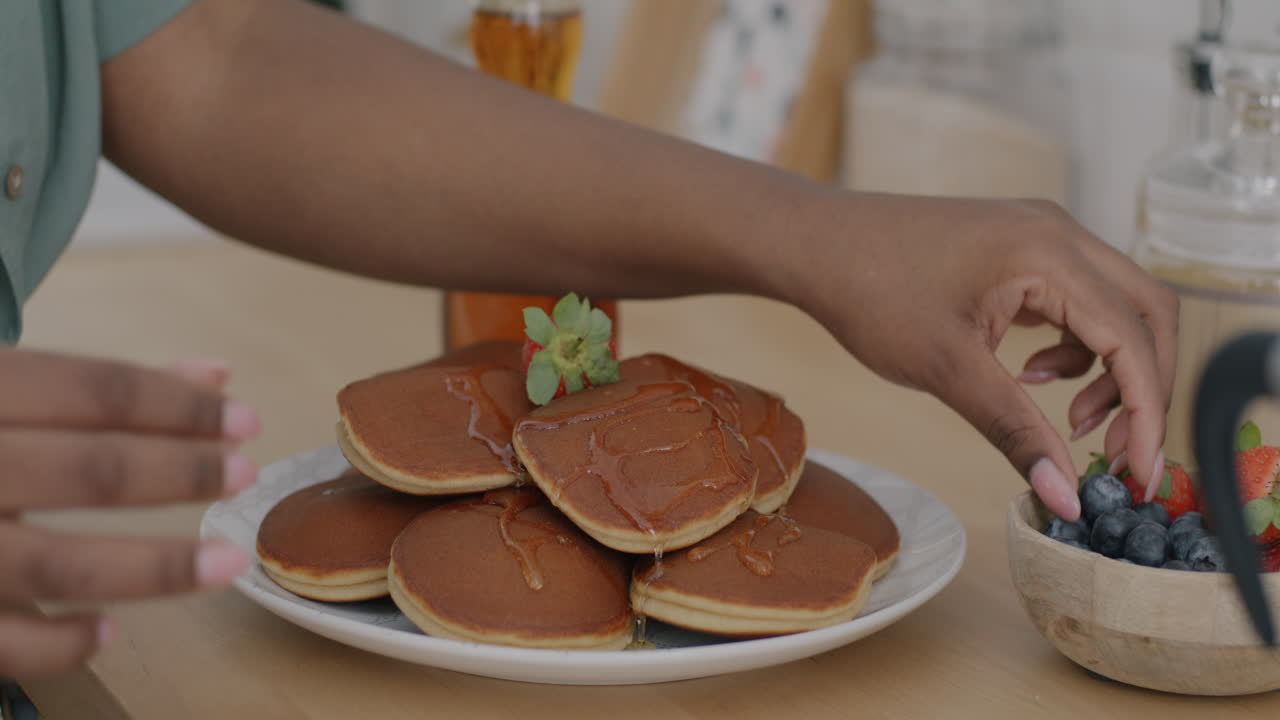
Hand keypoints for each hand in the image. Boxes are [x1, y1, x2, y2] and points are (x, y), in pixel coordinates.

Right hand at [0, 349, 259, 677]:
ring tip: (224, 564)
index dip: (180, 406)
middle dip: (181, 474)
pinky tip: (106, 631)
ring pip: (58, 564)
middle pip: (90, 471)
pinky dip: (58, 643)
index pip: (95, 391)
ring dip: (155, 568)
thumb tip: (215, 375)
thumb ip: (97, 386)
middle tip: (245, 475)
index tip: (246, 420)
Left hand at [791, 194, 1176, 520]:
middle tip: (1113, 452)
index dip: (1148, 413)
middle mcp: (1060, 233)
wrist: (815, 245)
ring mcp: (1042, 235)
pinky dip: (1075, 348)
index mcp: (1049, 253)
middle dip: (1142, 389)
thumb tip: (1065, 495)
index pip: (1133, 338)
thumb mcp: (946, 370)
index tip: (1139, 476)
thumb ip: (1014, 431)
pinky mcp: (1023, 250)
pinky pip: (1079, 301)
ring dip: (1109, 369)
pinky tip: (1028, 375)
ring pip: (1117, 307)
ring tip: (1064, 416)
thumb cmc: (869, 292)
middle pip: (1147, 315)